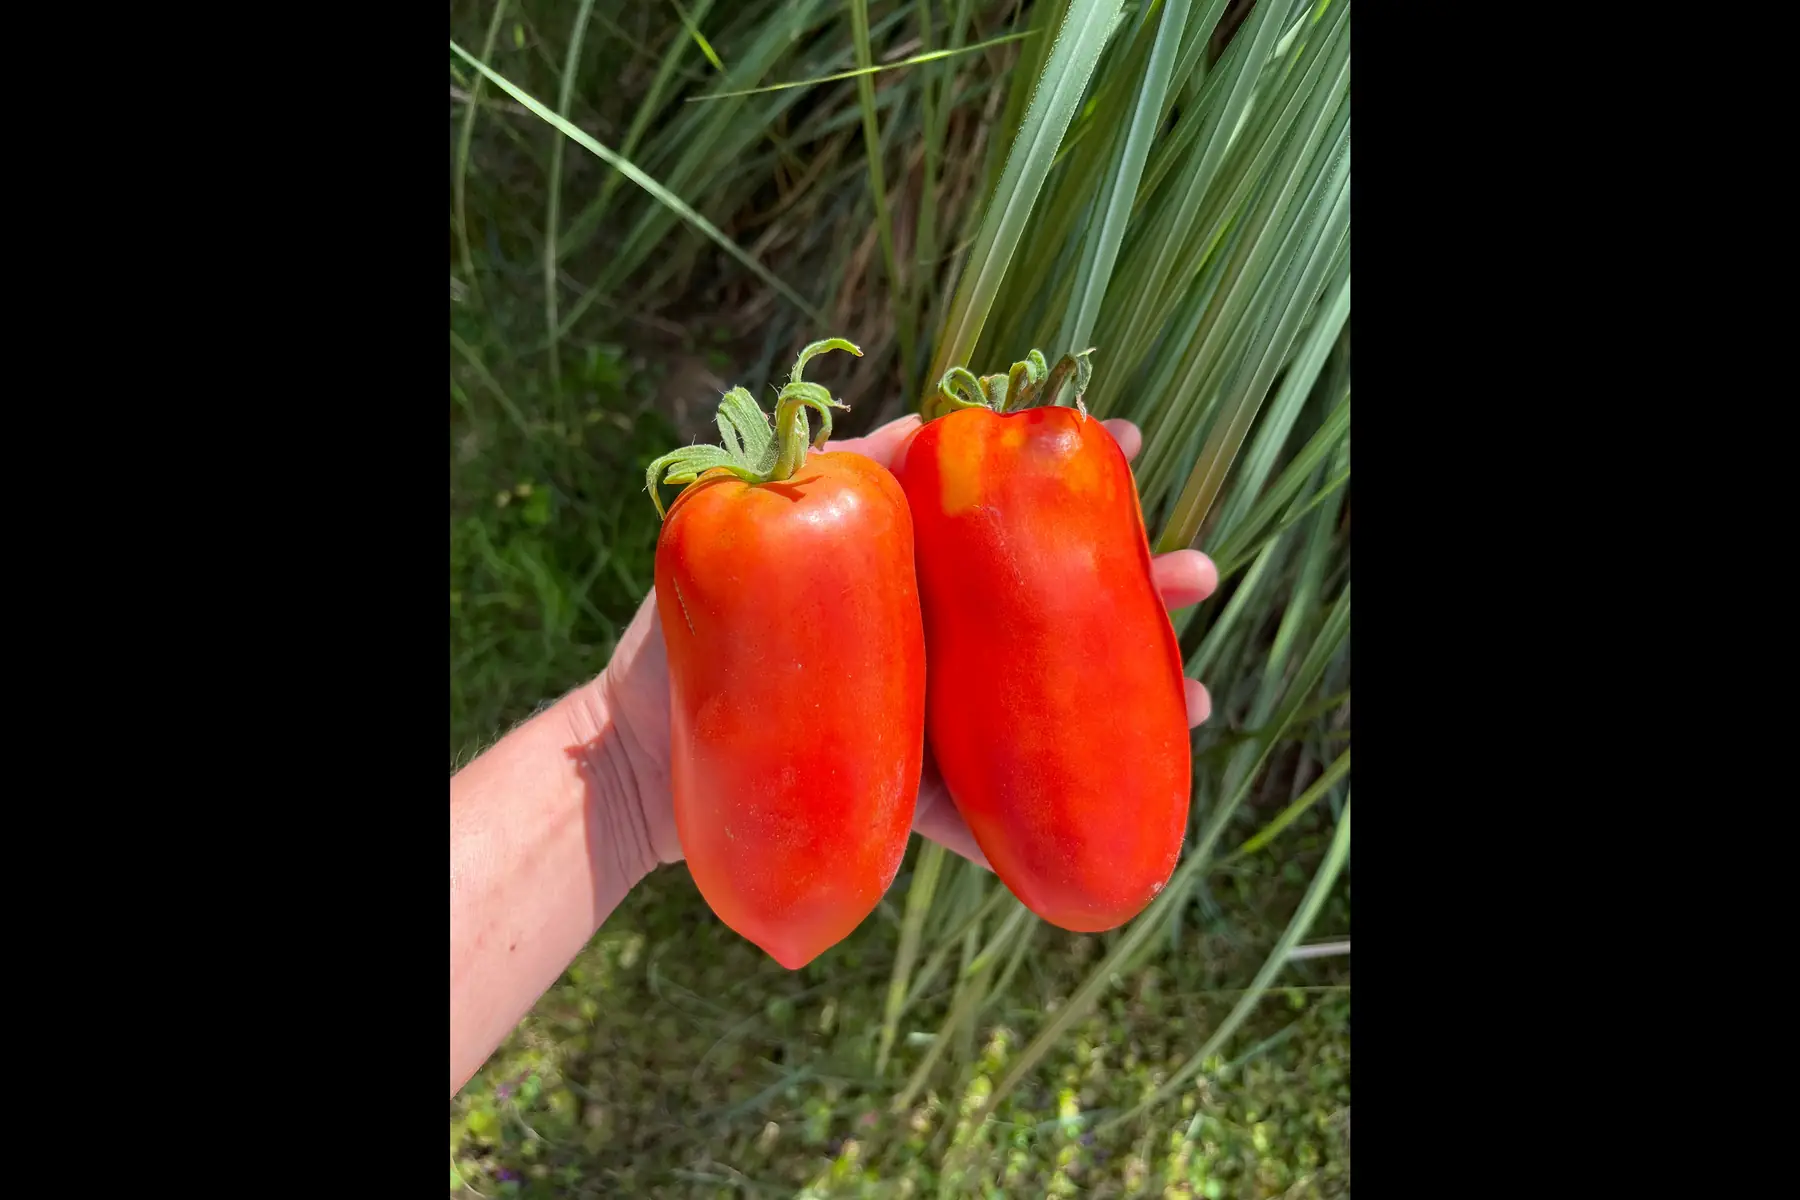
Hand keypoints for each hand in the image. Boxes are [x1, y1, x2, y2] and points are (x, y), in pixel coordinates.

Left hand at [591, 415, 1217, 875]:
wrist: (622, 764)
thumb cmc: (671, 641)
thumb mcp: (738, 535)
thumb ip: (824, 478)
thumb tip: (919, 420)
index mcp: (900, 584)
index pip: (999, 526)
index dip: (1071, 482)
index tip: (1132, 443)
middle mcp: (925, 652)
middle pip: (1045, 619)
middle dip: (1134, 593)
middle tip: (1196, 578)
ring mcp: (922, 728)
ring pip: (1038, 713)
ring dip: (1124, 703)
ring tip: (1196, 696)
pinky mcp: (905, 804)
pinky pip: (980, 815)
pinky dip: (1033, 821)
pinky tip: (1107, 808)